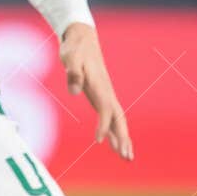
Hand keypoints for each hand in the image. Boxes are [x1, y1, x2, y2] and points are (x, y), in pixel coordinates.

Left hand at [59, 23, 132, 160]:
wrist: (81, 37)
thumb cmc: (74, 49)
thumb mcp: (69, 58)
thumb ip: (72, 73)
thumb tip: (75, 90)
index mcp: (99, 86)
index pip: (105, 110)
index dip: (103, 125)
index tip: (98, 140)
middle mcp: (106, 92)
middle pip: (118, 118)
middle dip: (123, 138)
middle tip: (127, 158)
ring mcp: (105, 94)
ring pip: (118, 119)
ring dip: (122, 138)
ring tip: (126, 158)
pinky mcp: (101, 95)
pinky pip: (111, 116)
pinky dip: (114, 130)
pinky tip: (114, 143)